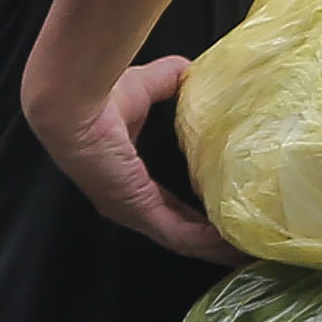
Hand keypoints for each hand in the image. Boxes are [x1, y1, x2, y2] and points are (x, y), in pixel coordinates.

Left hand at [31, 54, 235, 263]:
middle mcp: (128, 203)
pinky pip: (178, 235)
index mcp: (128, 180)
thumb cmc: (98, 97)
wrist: (74, 105)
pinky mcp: (137, 209)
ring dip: (215, 247)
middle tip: (245, 240)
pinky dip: (206, 242)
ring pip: (182, 240)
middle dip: (212, 239)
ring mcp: (132, 210)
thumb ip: (172, 82)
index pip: (169, 206)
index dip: (199, 214)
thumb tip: (196, 71)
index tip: (228, 214)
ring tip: (246, 250)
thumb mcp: (146, 88)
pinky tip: (231, 243)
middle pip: (179, 230)